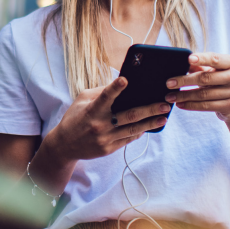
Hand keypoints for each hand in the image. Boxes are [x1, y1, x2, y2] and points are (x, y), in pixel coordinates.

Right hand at [48, 76, 169, 163]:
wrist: (64, 145)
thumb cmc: (74, 118)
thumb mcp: (81, 101)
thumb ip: (99, 93)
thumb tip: (120, 85)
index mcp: (91, 110)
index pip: (104, 97)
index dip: (114, 88)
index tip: (125, 80)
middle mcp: (99, 125)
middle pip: (129, 116)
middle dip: (149, 109)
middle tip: (164, 104)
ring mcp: (105, 138)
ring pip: (133, 129)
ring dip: (150, 123)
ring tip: (164, 118)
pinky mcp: (109, 148)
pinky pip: (128, 139)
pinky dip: (139, 132)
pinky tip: (149, 127)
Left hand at [165, 52, 229, 121]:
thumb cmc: (217, 81)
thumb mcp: (210, 71)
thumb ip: (196, 66)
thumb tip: (176, 62)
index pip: (215, 59)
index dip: (202, 58)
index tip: (188, 59)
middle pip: (206, 78)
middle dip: (184, 81)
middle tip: (168, 83)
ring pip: (203, 94)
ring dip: (184, 96)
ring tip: (169, 97)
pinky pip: (206, 106)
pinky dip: (190, 105)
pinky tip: (179, 104)